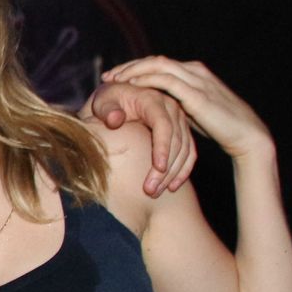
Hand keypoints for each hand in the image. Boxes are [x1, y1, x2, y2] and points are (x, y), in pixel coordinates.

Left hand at [87, 77, 195, 196]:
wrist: (116, 99)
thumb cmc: (107, 102)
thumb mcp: (102, 102)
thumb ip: (107, 110)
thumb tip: (115, 120)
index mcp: (152, 99)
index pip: (163, 124)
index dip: (163, 147)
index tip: (158, 168)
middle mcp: (171, 108)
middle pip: (176, 141)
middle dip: (166, 168)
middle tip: (151, 190)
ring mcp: (179, 120)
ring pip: (185, 150)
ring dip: (173, 174)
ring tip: (156, 192)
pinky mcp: (182, 132)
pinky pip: (189, 153)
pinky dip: (183, 170)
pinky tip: (173, 187)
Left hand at [101, 56, 272, 161]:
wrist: (246, 135)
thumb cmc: (220, 126)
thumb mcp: (193, 111)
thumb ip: (177, 103)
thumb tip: (156, 107)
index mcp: (193, 73)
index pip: (158, 64)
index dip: (135, 68)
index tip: (114, 76)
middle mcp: (194, 71)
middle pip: (154, 60)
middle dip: (129, 66)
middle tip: (108, 76)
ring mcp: (197, 80)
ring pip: (158, 65)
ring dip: (133, 71)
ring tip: (115, 80)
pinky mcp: (197, 94)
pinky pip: (167, 81)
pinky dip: (147, 80)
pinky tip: (132, 87)